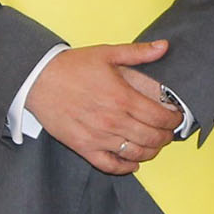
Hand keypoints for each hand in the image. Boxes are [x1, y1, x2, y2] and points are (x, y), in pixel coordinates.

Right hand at [27, 40, 181, 174]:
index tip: (176, 118)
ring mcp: (98, 137)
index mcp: (122, 97)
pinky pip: (110, 165)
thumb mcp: (107, 53)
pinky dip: (126, 167)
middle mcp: (113, 120)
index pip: (159, 117)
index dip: (173, 120)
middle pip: (152, 137)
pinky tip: (134, 162)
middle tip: (168, 133)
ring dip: (151, 151)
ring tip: (155, 145)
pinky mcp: (84, 147)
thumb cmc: (72, 66)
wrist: (38, 79)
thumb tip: (164, 47)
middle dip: (166, 137)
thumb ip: (138, 53)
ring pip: (136, 153)